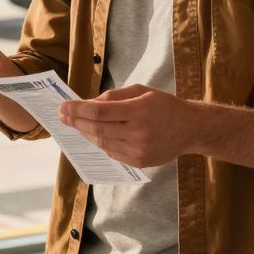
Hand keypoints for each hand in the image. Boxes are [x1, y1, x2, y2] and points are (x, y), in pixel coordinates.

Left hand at [58, 84, 198, 167]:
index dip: (78, 109)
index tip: (64, 106)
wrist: (190, 129)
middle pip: (97, 129)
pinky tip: (93, 134)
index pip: (99, 111)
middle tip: (63, 116)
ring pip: (102, 143)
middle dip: (76, 121)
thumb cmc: (164, 105)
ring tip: (75, 124)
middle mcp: (138, 132)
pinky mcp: (139, 162)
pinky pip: (111, 152)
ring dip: (85, 133)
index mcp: (139, 110)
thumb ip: (113, 97)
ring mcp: (139, 150)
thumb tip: (88, 103)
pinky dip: (99, 143)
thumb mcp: (141, 91)